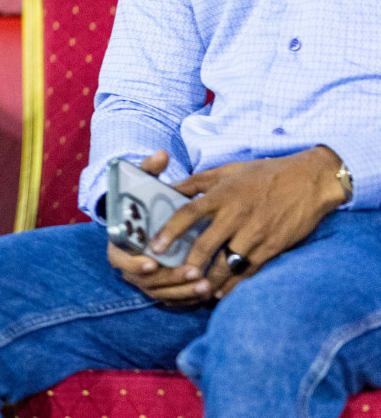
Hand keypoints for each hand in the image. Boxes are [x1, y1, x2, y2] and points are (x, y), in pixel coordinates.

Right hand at [107, 151, 215, 303]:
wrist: (144, 220)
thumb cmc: (143, 203)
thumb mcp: (143, 184)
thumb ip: (149, 169)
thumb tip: (162, 155)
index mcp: (119, 241)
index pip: (119, 258)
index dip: (133, 263)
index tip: (151, 262)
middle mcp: (129, 264)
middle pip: (144, 281)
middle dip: (169, 279)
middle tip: (192, 272)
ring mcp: (145, 279)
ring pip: (161, 292)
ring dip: (182, 290)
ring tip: (205, 283)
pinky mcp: (161, 287)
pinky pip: (172, 298)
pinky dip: (187, 298)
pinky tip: (207, 292)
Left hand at [152, 145, 346, 299]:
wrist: (309, 181)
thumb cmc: (263, 174)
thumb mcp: (227, 171)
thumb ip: (196, 182)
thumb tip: (167, 188)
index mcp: (222, 195)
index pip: (189, 213)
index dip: (170, 231)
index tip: (155, 247)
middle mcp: (236, 215)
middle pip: (206, 244)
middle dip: (188, 264)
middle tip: (171, 276)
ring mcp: (256, 233)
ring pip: (227, 263)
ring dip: (210, 279)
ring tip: (194, 289)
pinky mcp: (273, 247)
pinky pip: (249, 270)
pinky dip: (235, 284)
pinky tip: (221, 292)